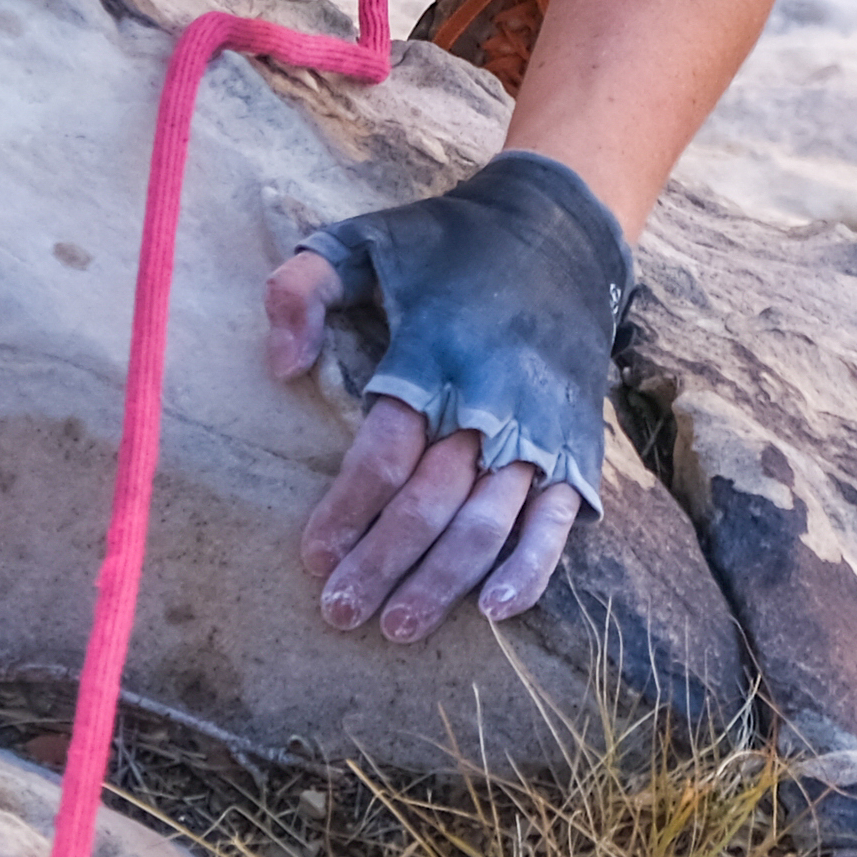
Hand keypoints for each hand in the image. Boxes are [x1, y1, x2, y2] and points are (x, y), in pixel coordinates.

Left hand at [264, 241, 586, 638]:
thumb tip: (280, 367)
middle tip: (341, 612)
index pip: (384, 453)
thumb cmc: (445, 244)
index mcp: (431, 356)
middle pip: (431, 503)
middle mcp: (487, 403)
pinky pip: (556, 520)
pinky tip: (498, 609)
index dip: (346, 510)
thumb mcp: (361, 240)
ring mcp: (537, 431)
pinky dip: (532, 568)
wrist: (560, 230)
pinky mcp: (575, 446)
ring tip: (397, 627)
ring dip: (443, 582)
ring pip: (488, 523)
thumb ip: (303, 290)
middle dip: (383, 565)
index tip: (312, 556)